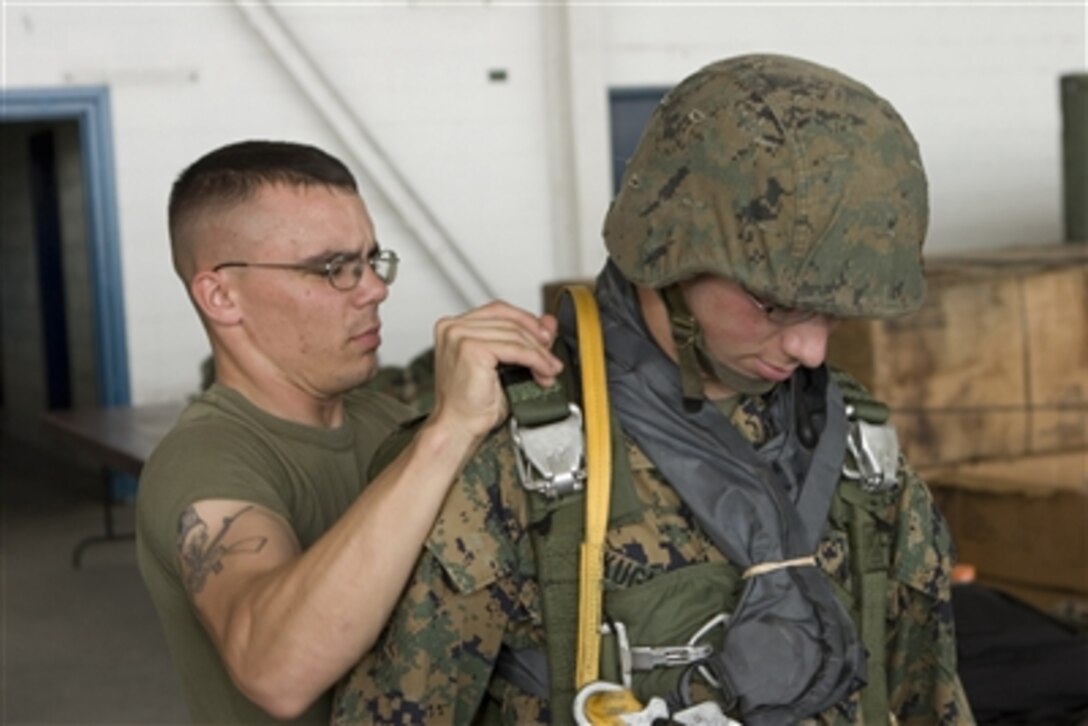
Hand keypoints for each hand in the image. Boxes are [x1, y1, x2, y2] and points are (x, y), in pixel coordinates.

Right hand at [428, 300, 562, 438]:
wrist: (458, 428)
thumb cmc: (473, 404)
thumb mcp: (505, 365)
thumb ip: (525, 340)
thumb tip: (548, 322)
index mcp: (454, 327)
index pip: (499, 310)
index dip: (526, 321)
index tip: (546, 335)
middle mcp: (453, 327)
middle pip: (509, 321)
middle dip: (537, 339)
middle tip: (552, 357)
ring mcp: (460, 336)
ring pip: (515, 335)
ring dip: (539, 353)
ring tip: (550, 370)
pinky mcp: (471, 349)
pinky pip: (515, 349)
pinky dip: (535, 360)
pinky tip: (543, 371)